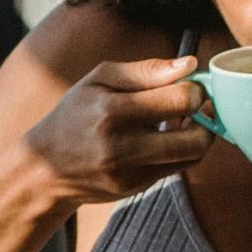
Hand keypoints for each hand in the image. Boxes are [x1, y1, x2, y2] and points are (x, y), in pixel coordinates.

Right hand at [21, 56, 214, 204]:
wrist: (45, 168)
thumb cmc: (75, 114)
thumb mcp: (99, 80)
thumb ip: (147, 70)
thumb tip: (191, 64)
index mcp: (112, 110)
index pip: (180, 99)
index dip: (196, 89)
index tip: (191, 83)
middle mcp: (122, 146)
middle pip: (195, 137)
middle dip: (206, 116)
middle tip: (197, 104)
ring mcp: (130, 172)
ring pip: (192, 155)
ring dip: (200, 134)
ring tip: (187, 119)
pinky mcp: (136, 187)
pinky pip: (178, 167)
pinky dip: (183, 149)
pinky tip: (171, 135)